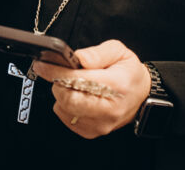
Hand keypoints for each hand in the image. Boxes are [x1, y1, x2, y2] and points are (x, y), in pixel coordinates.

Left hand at [30, 39, 151, 138]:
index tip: (43, 64)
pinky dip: (65, 105)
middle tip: (59, 72)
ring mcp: (100, 124)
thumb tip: (79, 58)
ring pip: (65, 109)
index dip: (56, 72)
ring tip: (73, 84)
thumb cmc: (128, 72)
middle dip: (57, 83)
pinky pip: (66, 118)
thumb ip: (97, 52)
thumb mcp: (119, 51)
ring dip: (61, 93)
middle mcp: (109, 109)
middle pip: (68, 99)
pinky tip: (76, 96)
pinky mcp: (92, 132)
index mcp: (116, 85)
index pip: (78, 80)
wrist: (141, 95)